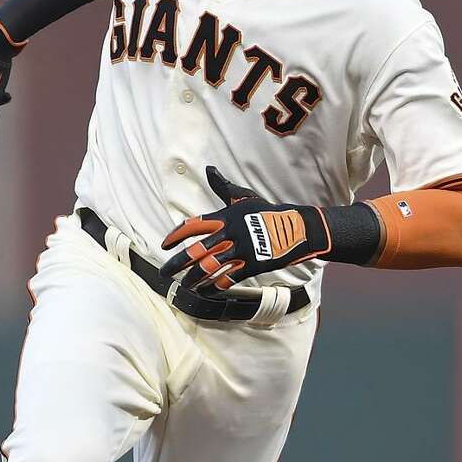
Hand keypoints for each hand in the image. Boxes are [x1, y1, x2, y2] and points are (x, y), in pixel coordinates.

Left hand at [160, 166, 330, 289]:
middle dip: (177, 263)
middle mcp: (231, 233)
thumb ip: (224, 187)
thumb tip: (210, 169)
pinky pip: (228, 278)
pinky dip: (215, 286)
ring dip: (194, 279)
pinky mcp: (253, 265)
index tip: (164, 245)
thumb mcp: (244, 198)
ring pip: (210, 267)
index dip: (176, 236)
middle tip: (165, 272)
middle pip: (197, 250)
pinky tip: (207, 291)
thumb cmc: (268, 212)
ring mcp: (242, 250)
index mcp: (226, 216)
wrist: (298, 228)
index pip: (194, 225)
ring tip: (185, 285)